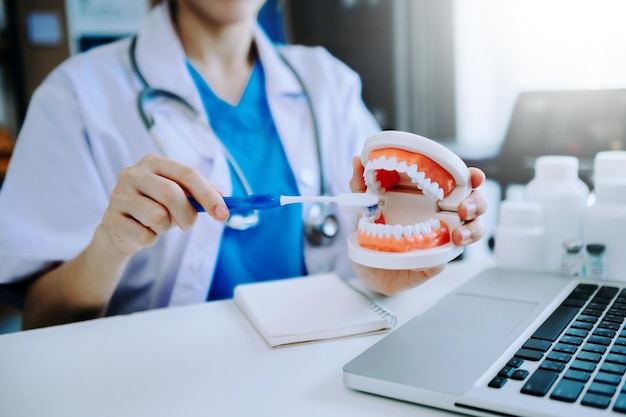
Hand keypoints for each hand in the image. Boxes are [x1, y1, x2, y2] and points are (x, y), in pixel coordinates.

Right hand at [100, 154, 229, 255]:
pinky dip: (151, 239)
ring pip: (158, 217)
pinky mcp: (110, 219)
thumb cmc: (156, 207)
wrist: (120, 228)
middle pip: (172, 194)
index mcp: (154, 162)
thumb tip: (226, 198)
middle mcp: (133, 173)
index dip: (208, 195)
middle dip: (188, 215)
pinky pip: (145, 235)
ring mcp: (118, 195)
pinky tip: (143, 232)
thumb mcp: (179, 196)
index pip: (187, 174)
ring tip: (158, 225)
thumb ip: (200, 194)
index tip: (223, 214)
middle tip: (188, 225)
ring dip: (166, 228)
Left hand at [349, 156, 486, 294]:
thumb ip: (361, 184)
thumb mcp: (364, 208)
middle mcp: (443, 215)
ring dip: (473, 229)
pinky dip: (453, 251)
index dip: (472, 177)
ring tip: (458, 234)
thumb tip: (358, 159)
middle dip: (477, 202)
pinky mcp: (439, 259)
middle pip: (475, 204)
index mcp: (430, 198)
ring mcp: (444, 237)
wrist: (366, 270)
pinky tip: (446, 248)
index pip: (459, 183)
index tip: (473, 176)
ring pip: (474, 229)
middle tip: (464, 208)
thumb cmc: (372, 237)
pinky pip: (453, 254)